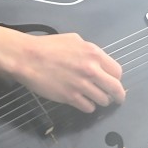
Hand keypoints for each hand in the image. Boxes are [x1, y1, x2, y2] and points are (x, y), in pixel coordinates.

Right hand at [0, 24, 125, 112]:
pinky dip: (89, 107)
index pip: (117, 71)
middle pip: (115, 88)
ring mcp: (82, 85)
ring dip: (101, 101)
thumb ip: (89, 51)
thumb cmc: (49, 46)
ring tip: (96, 99)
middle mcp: (92, 70)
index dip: (116, 78)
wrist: (28, 58)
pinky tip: (84, 103)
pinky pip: (88, 108)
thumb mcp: (74, 40)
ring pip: (103, 100)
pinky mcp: (70, 98)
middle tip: (117, 99)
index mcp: (94, 54)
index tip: (114, 82)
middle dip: (118, 96)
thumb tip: (97, 61)